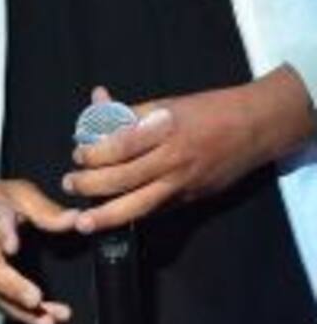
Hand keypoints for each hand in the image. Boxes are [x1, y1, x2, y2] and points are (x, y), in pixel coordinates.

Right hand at [0, 156, 77, 323]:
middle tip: (35, 297)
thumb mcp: (13, 193)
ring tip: (49, 322)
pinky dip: (21, 316)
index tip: (12, 245)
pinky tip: (46, 323)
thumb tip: (78, 220)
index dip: (2, 234)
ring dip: (23, 311)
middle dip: (13, 285)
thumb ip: (44, 209)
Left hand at [63, 71, 311, 232]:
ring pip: (140, 204)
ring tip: (82, 221)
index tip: (77, 153)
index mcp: (164, 129)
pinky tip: (112, 219)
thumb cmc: (206, 110)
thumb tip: (97, 103)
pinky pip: (156, 210)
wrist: (254, 129)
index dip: (95, 151)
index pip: (121, 144)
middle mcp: (173, 160)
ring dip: (108, 214)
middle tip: (69, 183)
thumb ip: (129, 111)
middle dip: (92, 185)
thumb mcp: (165, 103)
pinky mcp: (191, 199)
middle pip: (125, 177)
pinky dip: (132, 215)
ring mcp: (183, 183)